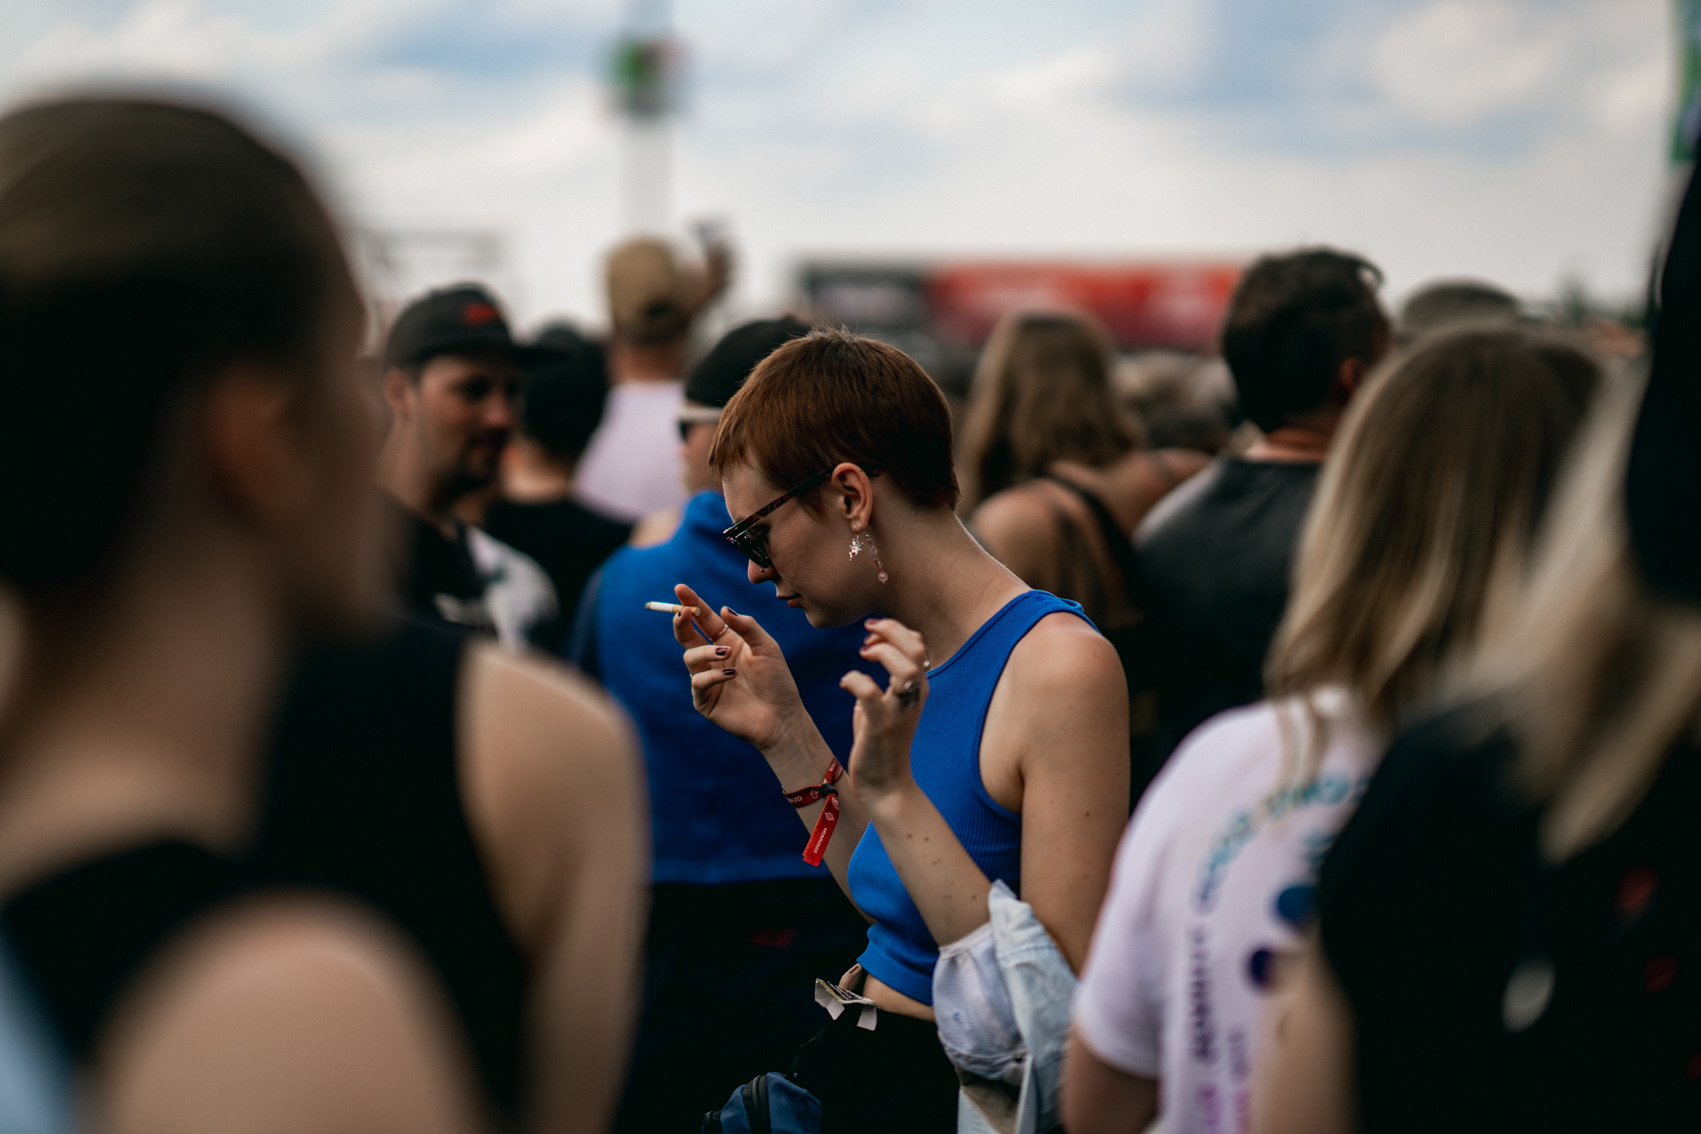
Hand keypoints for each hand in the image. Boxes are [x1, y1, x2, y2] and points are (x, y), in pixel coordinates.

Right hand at [672, 583, 805, 752]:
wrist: (782, 717)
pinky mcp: (704, 700)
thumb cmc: (777, 681)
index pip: (704, 618)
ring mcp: (707, 679)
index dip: (691, 603)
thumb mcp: (767, 647)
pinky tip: (731, 675)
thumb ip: (747, 626)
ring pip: (690, 657)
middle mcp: (714, 658)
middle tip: (682, 612)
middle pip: (687, 635)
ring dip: (705, 652)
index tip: (680, 588)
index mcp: (727, 641)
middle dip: (681, 622)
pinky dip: (712, 676)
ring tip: (725, 654)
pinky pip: (698, 682)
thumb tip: (723, 609)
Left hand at [840, 617, 930, 800]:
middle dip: (890, 630)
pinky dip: (854, 679)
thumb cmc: (883, 743)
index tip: (871, 636)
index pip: (918, 644)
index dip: (895, 630)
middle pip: (916, 648)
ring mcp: (900, 711)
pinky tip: (845, 682)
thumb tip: (870, 652)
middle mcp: (915, 696)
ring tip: (863, 654)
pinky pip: (869, 692)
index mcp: (918, 689)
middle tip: (867, 636)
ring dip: (881, 652)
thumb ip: (883, 680)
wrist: (885, 785)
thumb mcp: (886, 705)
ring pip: (905, 668)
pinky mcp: (881, 726)